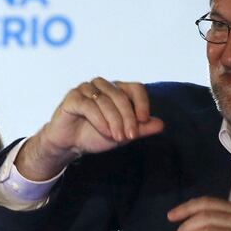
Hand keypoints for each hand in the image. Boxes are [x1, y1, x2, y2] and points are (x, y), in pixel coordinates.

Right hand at [17, 78, 164, 179]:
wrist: (70, 145)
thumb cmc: (96, 135)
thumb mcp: (122, 135)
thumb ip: (140, 129)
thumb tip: (161, 124)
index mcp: (116, 90)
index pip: (135, 88)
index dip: (142, 102)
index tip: (144, 121)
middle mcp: (102, 85)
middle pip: (121, 96)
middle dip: (128, 117)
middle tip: (130, 136)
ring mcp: (86, 89)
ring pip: (105, 100)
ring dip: (114, 121)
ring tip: (117, 138)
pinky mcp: (72, 97)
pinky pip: (89, 105)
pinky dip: (99, 119)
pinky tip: (105, 131)